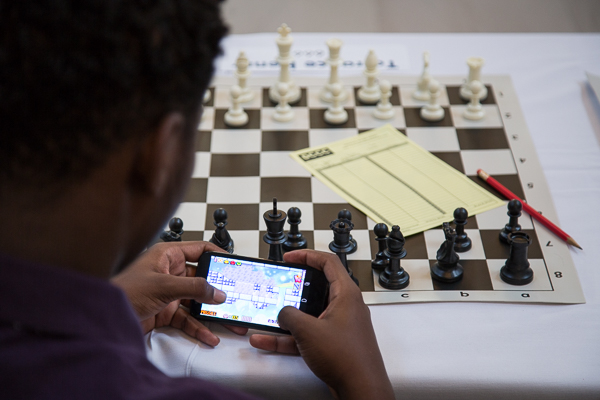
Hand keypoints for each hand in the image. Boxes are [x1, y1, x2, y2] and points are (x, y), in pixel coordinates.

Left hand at [111, 241, 246, 345]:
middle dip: (218, 290)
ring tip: (227, 321)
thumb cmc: (123, 292)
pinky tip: (208, 335)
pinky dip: (198, 326)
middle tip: (234, 296)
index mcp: (167, 255)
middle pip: (201, 278)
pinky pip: (187, 318)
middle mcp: (169, 272)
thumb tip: (217, 291)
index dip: (218, 255)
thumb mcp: (163, 286)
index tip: (233, 264)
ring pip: (196, 300)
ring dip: (211, 312)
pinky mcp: (165, 311)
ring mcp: (168, 292)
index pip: (200, 250)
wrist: (103, 317)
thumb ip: (194, 287)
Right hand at [249, 250, 393, 399]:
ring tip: (269, 314)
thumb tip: (282, 313)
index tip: (291, 256)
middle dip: (295, 287)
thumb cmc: (348, 359)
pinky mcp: (333, 342)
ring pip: (310, 313)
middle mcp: (345, 306)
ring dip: (288, 316)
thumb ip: (289, 315)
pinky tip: (269, 339)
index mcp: (346, 294)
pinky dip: (290, 336)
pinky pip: (308, 333)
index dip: (307, 255)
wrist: (361, 389)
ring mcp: (340, 325)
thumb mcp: (308, 330)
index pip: (328, 262)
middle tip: (281, 283)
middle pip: (318, 286)